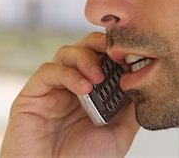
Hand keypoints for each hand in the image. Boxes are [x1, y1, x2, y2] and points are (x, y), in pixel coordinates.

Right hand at [1, 32, 138, 156]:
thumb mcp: (118, 133)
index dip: (115, 50)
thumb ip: (130, 108)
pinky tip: (83, 88)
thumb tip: (146, 83)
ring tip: (98, 77)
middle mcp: (72, 86)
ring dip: (85, 58)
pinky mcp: (31, 95)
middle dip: (100, 45)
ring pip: (66, 54)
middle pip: (84, 47)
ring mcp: (52, 89)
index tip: (131, 53)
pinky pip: (48, 72)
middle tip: (114, 53)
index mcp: (92, 92)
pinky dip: (68, 74)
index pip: (102, 57)